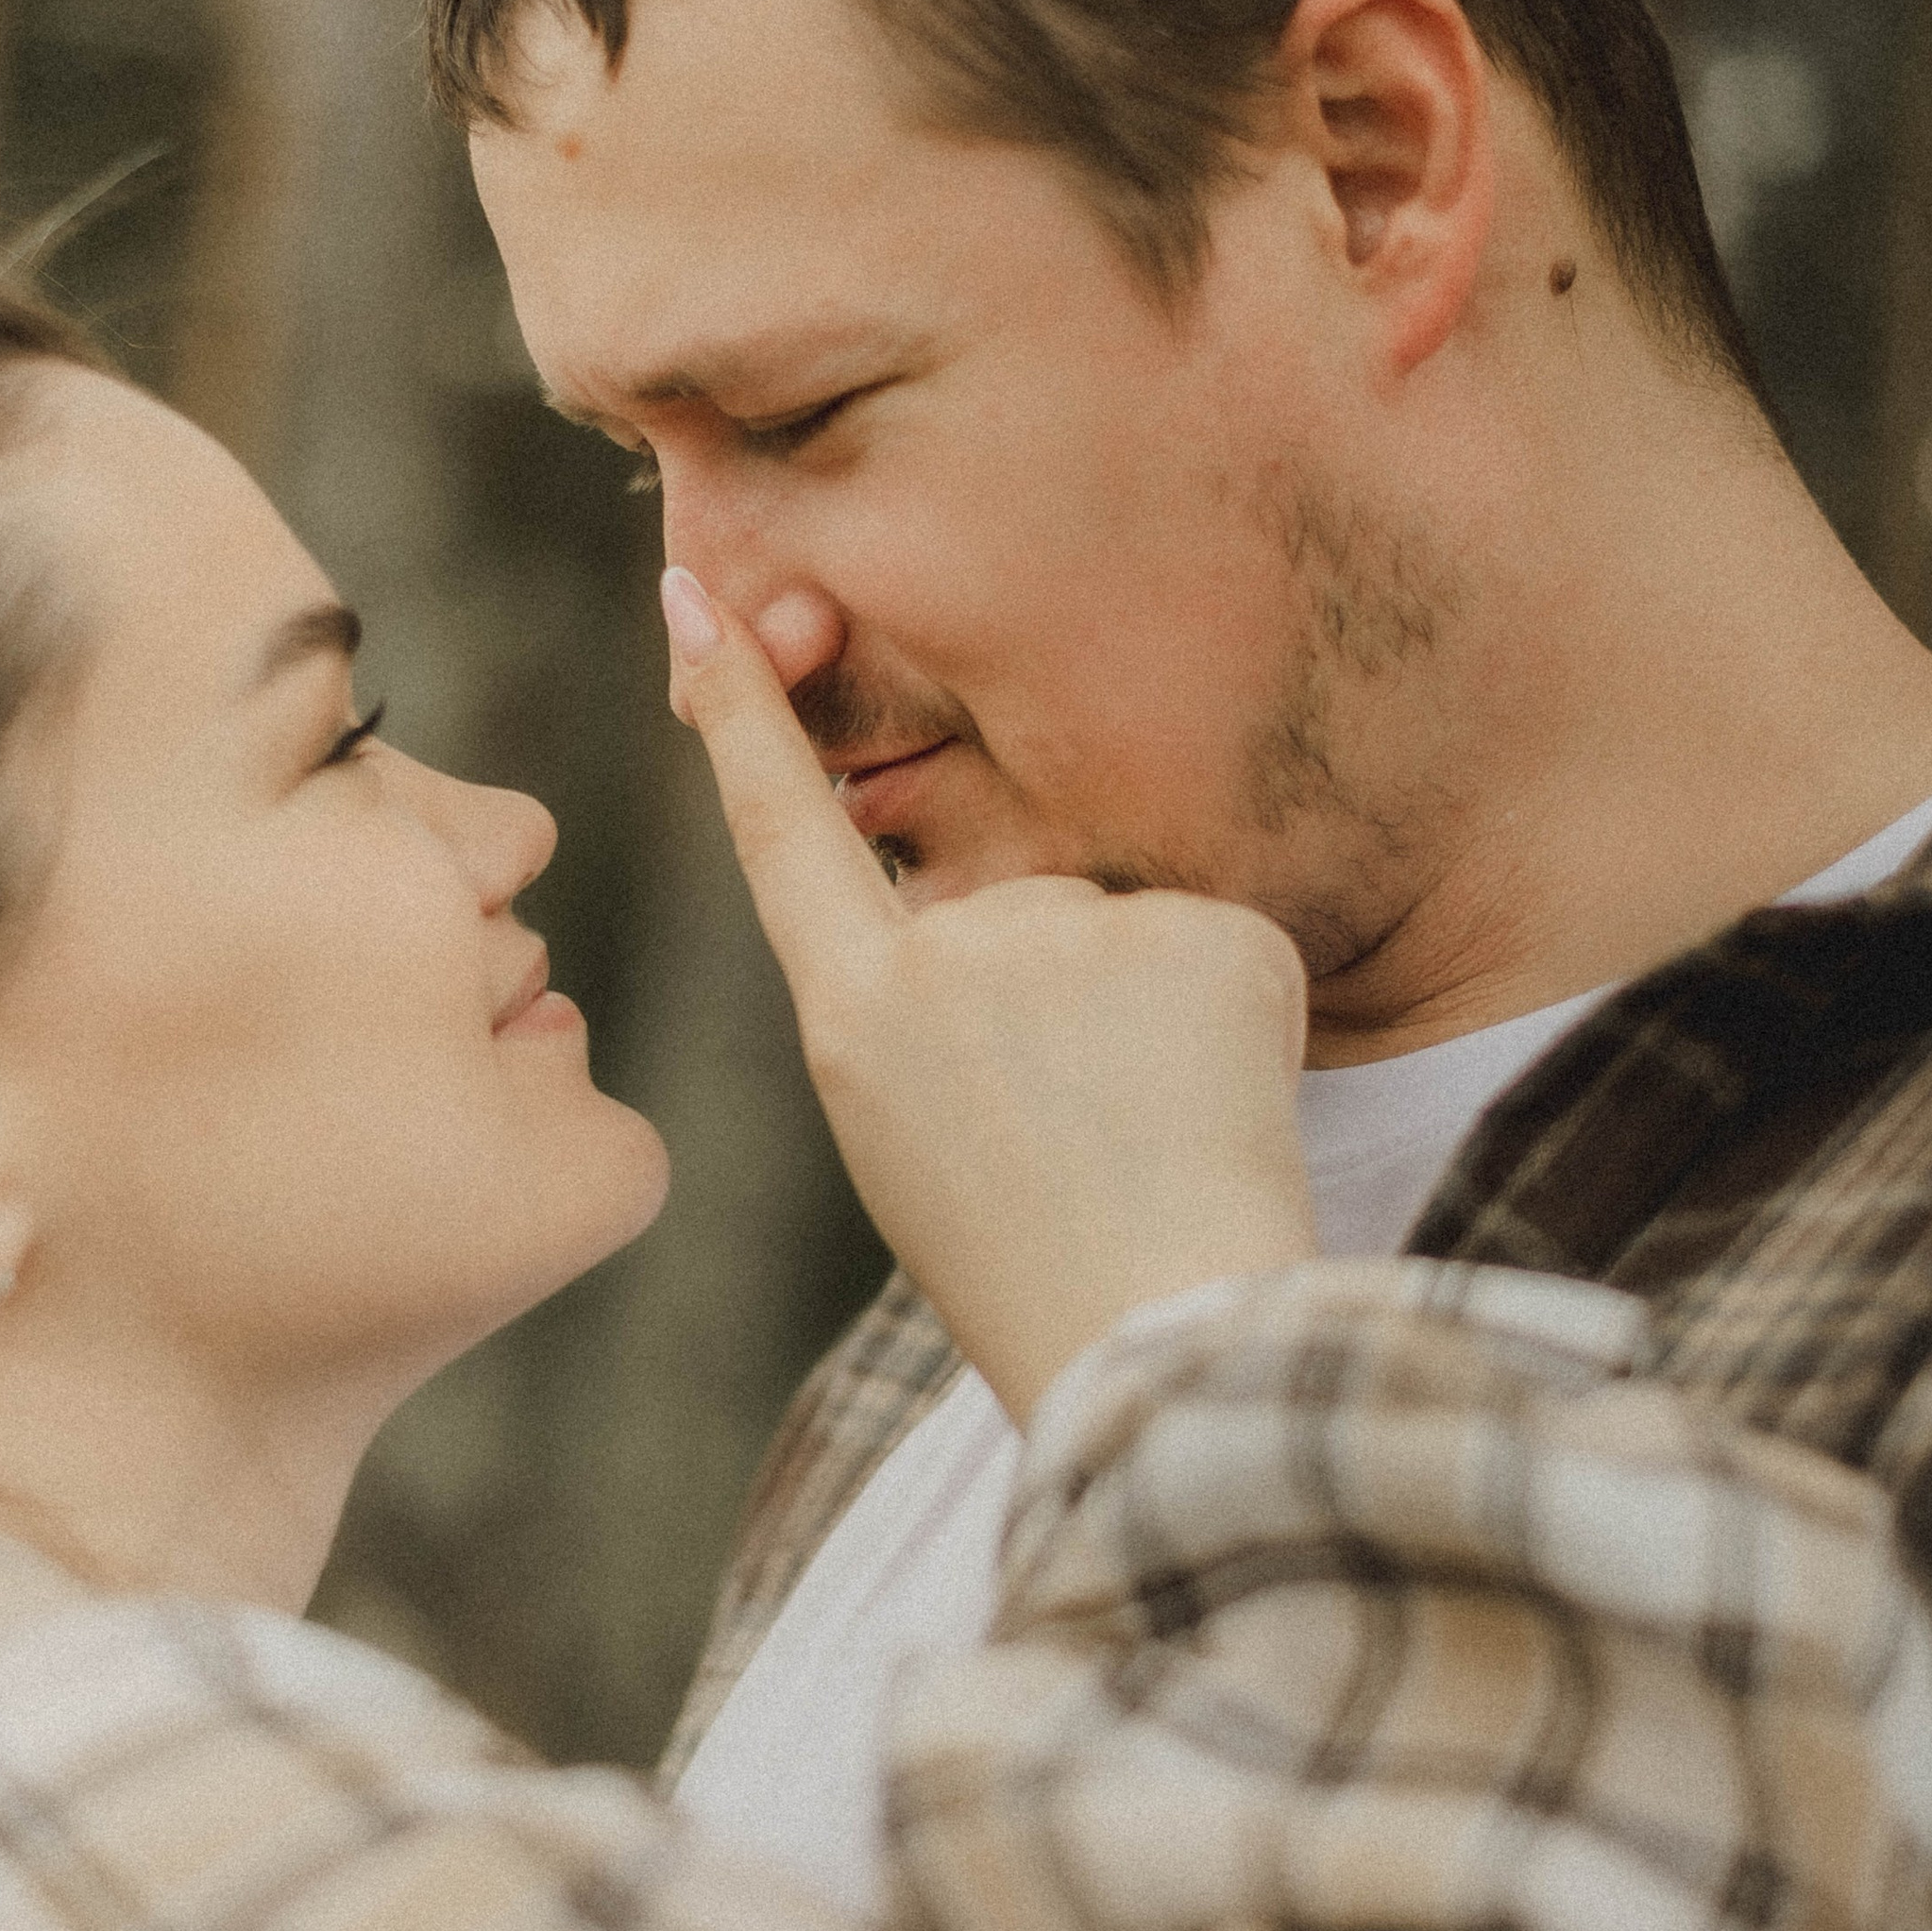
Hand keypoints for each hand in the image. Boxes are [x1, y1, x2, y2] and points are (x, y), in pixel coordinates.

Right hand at [662, 568, 1315, 1426]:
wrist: (1164, 1343)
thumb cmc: (1030, 1267)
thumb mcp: (905, 1136)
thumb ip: (912, 1004)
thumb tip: (980, 916)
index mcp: (857, 1015)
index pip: (781, 831)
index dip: (740, 711)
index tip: (694, 587)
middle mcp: (953, 953)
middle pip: (1015, 912)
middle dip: (1065, 1002)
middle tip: (1088, 1143)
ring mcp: (1081, 935)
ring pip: (1124, 936)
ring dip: (1152, 1016)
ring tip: (1152, 1139)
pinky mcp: (1210, 934)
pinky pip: (1223, 950)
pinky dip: (1237, 1020)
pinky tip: (1222, 1109)